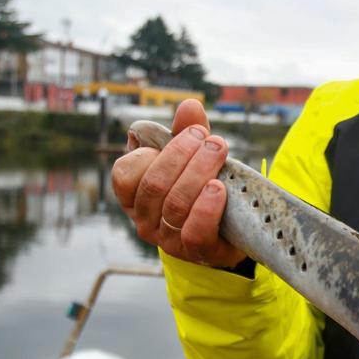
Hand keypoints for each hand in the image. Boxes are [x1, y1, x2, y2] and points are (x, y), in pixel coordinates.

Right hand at [111, 98, 247, 267]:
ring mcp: (168, 240)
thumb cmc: (203, 188)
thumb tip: (190, 105)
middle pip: (154, 185)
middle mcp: (145, 220)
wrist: (233, 231)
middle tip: (211, 139)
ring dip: (199, 172)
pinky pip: (194, 231)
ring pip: (175, 204)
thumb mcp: (194, 158)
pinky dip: (206, 207)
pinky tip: (218, 188)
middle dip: (183, 155)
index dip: (152, 152)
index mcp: (135, 196)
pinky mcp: (196, 252)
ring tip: (219, 152)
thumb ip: (188, 132)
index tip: (189, 133)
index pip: (124, 173)